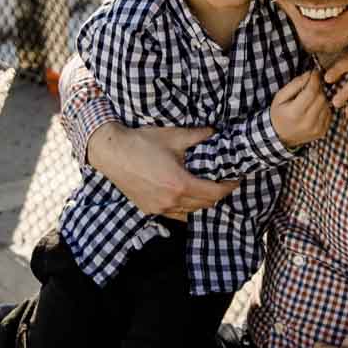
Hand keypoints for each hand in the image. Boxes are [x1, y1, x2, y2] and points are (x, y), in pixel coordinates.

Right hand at [87, 123, 237, 220]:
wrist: (111, 152)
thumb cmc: (141, 143)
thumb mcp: (173, 136)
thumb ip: (198, 135)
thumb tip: (215, 132)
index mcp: (180, 184)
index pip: (214, 193)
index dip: (228, 187)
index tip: (235, 178)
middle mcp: (171, 201)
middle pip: (205, 204)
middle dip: (217, 193)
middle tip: (223, 180)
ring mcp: (159, 208)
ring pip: (191, 212)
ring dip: (202, 202)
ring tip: (206, 187)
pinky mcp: (150, 209)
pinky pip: (176, 214)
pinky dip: (186, 207)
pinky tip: (187, 195)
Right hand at [270, 69, 332, 146]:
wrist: (280, 136)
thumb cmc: (279, 114)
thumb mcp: (280, 97)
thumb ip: (295, 84)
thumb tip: (310, 74)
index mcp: (295, 113)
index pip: (311, 92)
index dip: (314, 79)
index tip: (315, 72)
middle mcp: (307, 123)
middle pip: (321, 97)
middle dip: (317, 89)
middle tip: (311, 86)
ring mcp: (316, 129)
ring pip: (326, 104)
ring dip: (321, 98)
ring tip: (311, 99)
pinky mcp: (322, 132)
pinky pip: (329, 113)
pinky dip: (323, 108)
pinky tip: (314, 108)